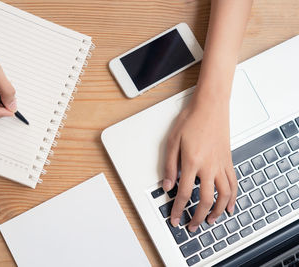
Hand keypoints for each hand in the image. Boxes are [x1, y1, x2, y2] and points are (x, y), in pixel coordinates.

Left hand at [163, 93, 236, 231]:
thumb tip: (167, 185)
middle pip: (205, 200)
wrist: (210, 106)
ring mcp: (221, 165)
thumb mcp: (172, 141)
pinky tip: (230, 206)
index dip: (178, 209)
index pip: (184, 193)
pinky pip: (234, 183)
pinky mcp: (228, 161)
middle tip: (192, 226)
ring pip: (223, 195)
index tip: (175, 218)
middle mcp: (209, 166)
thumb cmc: (191, 120)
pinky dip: (232, 198)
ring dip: (217, 211)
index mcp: (192, 162)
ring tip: (211, 221)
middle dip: (198, 217)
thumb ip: (170, 166)